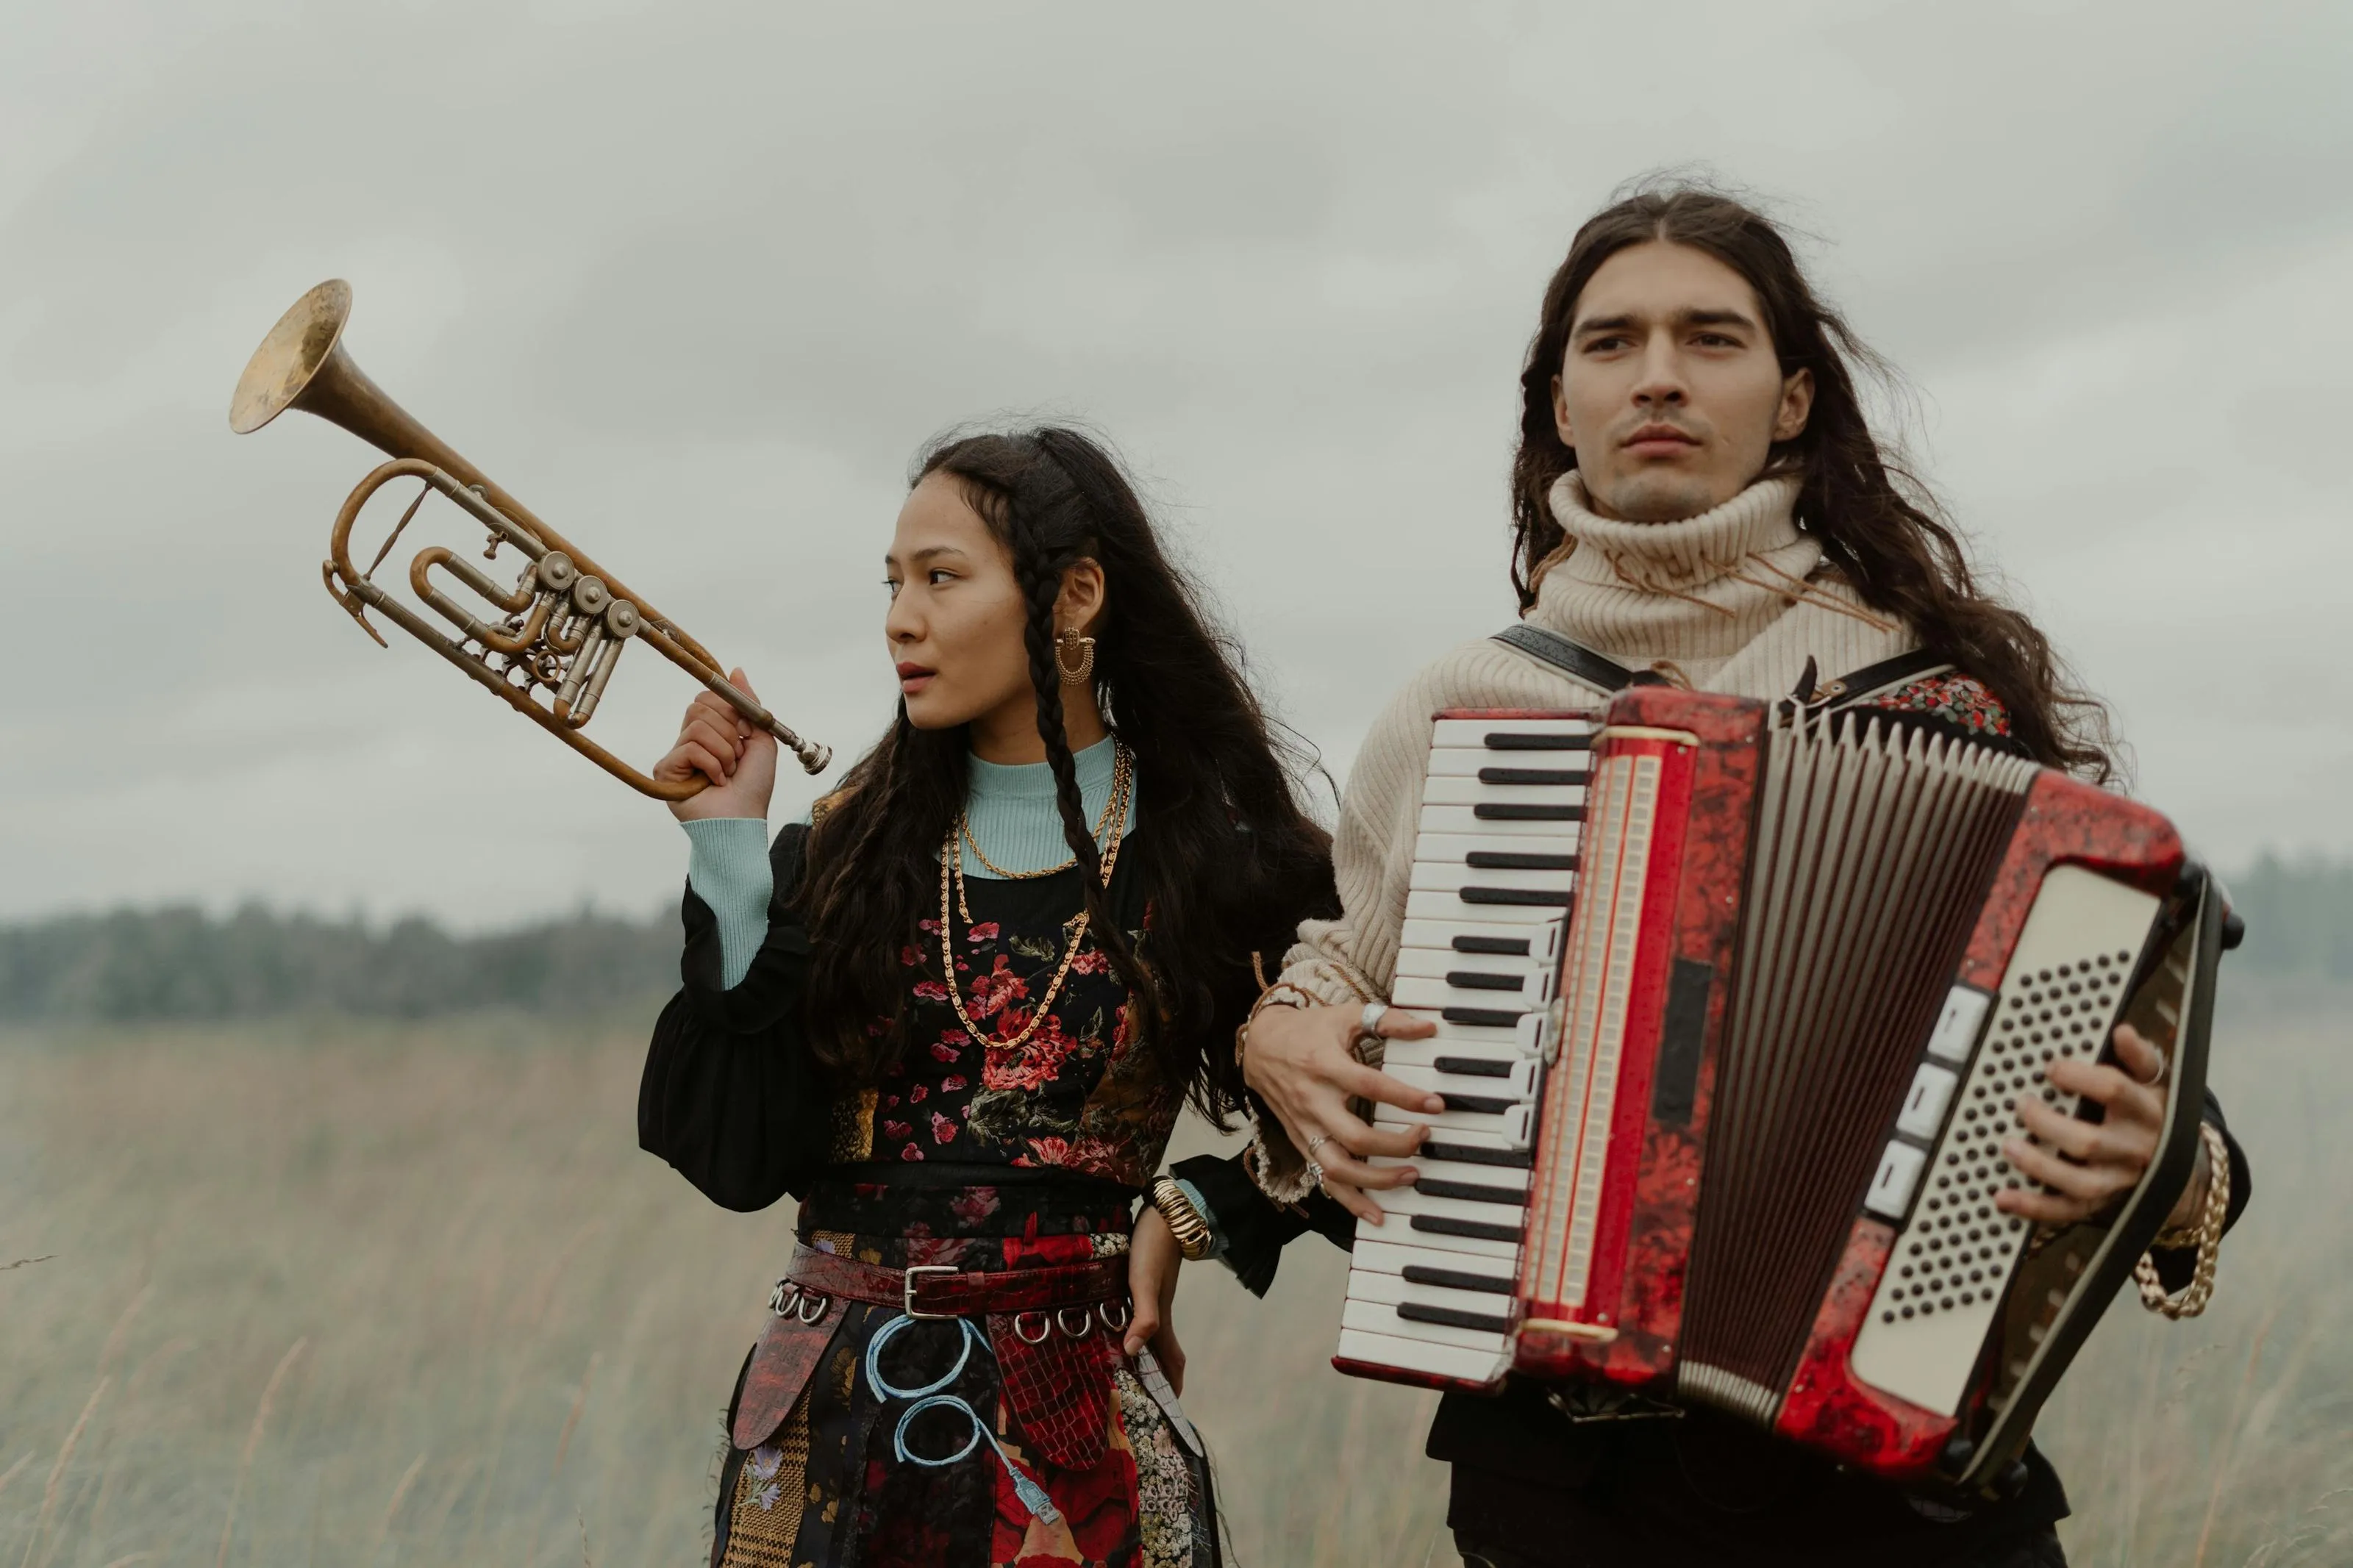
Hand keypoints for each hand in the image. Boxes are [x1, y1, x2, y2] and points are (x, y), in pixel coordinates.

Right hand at [654, 669, 777, 821]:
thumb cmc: (754, 786)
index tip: (744, 732)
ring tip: (727, 773)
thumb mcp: (761, 738)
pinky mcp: (667, 770)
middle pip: (700, 706)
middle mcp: (691, 740)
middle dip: (729, 731)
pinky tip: (715, 782)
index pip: (709, 698)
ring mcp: (677, 755)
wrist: (744, 820)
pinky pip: (690, 746)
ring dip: (724, 751)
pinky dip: (712, 764)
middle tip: (736, 757)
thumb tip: (735, 671)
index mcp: (711, 732)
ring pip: (698, 726)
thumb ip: (748, 704)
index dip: (730, 710)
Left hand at [1125, 1205, 1184, 1392]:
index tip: (1166, 1408)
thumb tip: (1132, 1352)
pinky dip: (1134, 1329)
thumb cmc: (1152, 1248)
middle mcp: (1159, 1311)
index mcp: (1162, 1318)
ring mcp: (1154, 1297)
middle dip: (1156, 1375)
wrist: (1165, 1213)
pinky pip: (1140, 1315)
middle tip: (1140, 1395)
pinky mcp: (1144, 1282)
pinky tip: (1116, 1326)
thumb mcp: (1145, 1284)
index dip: (1171, 1384)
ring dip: (1144, 1353)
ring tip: (1126, 1368)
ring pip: (1151, 1333)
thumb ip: (1143, 1317)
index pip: (1171, 1360)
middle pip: (1162, 1351)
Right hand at [1242, 1001, 1442, 1224]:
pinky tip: (1376, 1214)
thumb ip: (1388, 1021)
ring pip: (1338, 1168)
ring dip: (1376, 1180)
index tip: (1435, 1104)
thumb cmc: (1308, 1031)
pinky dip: (1350, 1202)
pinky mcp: (1301, 1144)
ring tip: (1410, 1176)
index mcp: (1325, 1065)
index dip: (1405, 1097)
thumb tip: (1427, 1026)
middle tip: (1425, 1137)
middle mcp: (1313, 1101)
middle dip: (1395, 1145)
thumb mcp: (1346, 1016)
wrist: (1259, 1046)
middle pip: (1355, 1137)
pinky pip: (1325, 1180)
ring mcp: (1305, 1128)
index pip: (1369, 1085)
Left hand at [1997, 1023, 2207, 1227]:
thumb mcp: (2156, 1083)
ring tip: (2008, 1146)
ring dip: (2039, 1167)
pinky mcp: (2100, 1204)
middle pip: (2090, 1142)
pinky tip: (2003, 1197)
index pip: (2115, 1092)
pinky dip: (2033, 1207)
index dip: (2080, 1078)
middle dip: (2049, 1124)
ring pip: (2079, 1182)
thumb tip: (2122, 1032)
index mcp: (2146, 1112)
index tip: (2051, 1068)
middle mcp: (2133, 1150)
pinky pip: (2066, 1211)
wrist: (2183, 1168)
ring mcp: (2117, 1181)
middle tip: (2022, 1104)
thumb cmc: (2152, 1113)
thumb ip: (2140, 1057)